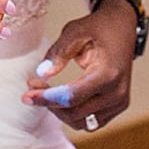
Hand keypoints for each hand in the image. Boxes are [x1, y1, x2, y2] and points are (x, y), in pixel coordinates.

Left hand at [23, 2, 135, 130]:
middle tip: (33, 87)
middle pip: (74, 113)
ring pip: (80, 122)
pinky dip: (73, 113)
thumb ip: (58, 52)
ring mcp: (120, 101)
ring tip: (47, 92)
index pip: (71, 97)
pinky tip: (62, 98)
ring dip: (60, 111)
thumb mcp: (75, 32)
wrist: (122, 27)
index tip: (27, 95)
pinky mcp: (118, 106)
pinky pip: (90, 121)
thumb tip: (41, 73)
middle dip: (49, 104)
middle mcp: (117, 92)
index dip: (46, 98)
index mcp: (108, 73)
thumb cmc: (98, 28)